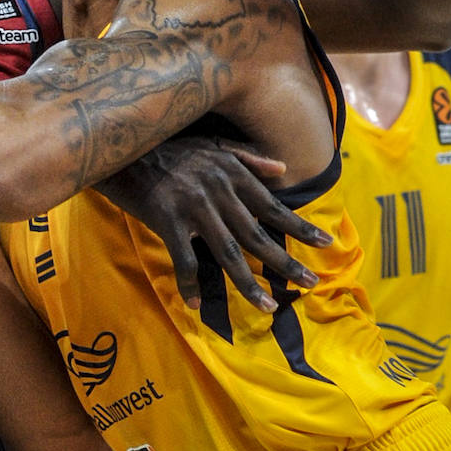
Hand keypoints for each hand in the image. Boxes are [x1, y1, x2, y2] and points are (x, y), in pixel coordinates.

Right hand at [94, 136, 332, 312]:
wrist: (124, 145)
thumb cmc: (167, 147)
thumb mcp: (212, 144)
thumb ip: (248, 158)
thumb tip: (283, 168)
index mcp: (232, 174)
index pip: (273, 206)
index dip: (300, 226)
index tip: (326, 242)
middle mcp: (219, 191)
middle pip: (258, 235)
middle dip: (286, 262)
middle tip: (310, 283)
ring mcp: (194, 207)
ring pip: (228, 254)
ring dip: (249, 284)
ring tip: (269, 306)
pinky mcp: (168, 220)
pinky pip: (185, 261)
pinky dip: (190, 285)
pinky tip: (195, 305)